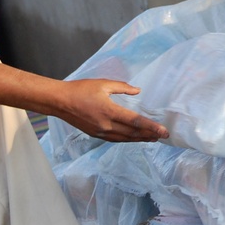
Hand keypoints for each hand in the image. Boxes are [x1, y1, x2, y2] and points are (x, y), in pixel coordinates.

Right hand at [53, 79, 168, 142]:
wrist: (60, 101)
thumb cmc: (81, 89)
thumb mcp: (103, 84)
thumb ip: (122, 87)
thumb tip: (138, 91)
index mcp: (109, 111)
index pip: (135, 122)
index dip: (151, 127)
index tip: (164, 131)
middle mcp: (106, 125)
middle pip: (132, 133)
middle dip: (149, 135)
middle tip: (163, 137)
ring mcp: (100, 132)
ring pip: (125, 139)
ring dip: (140, 139)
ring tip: (152, 139)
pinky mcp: (96, 135)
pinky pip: (116, 139)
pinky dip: (127, 139)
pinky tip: (133, 138)